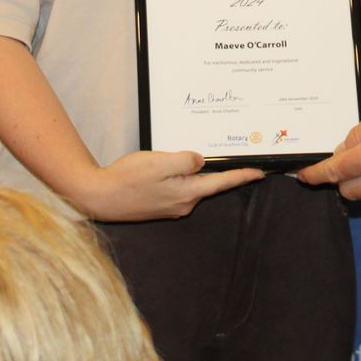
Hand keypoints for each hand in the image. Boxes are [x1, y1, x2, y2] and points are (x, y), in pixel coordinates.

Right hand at [73, 150, 262, 221]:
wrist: (99, 197)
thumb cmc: (128, 179)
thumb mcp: (160, 162)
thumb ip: (186, 160)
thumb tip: (201, 161)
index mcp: (188, 193)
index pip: (222, 183)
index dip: (242, 175)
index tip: (261, 172)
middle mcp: (183, 203)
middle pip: (209, 183)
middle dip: (220, 170)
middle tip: (231, 153)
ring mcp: (171, 206)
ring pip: (192, 184)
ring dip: (197, 172)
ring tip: (195, 156)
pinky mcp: (160, 204)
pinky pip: (179, 187)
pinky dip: (181, 176)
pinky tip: (171, 167)